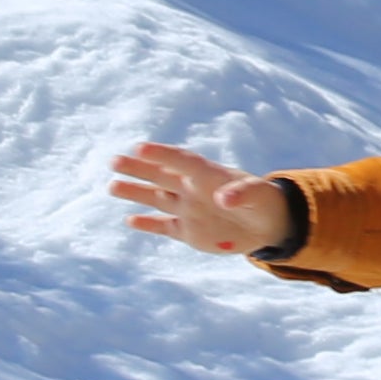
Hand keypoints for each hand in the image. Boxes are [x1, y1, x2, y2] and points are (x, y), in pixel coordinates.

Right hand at [109, 142, 296, 257]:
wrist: (267, 225)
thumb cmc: (264, 202)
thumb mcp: (260, 196)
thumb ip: (242, 194)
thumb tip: (224, 198)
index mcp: (209, 175)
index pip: (182, 161)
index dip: (162, 154)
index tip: (140, 148)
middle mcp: (192, 190)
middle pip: (161, 175)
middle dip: (139, 168)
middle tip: (115, 161)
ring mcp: (188, 210)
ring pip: (156, 199)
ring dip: (136, 193)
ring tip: (112, 186)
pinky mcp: (189, 231)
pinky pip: (164, 226)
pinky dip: (148, 224)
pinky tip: (129, 220)